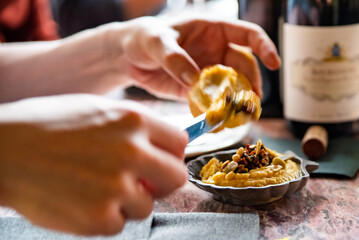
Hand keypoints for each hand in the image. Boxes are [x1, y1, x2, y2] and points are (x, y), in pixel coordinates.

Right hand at [0, 94, 186, 235]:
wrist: (4, 150)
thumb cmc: (48, 126)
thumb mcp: (98, 110)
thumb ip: (135, 129)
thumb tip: (161, 149)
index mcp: (132, 120)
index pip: (179, 143)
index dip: (171, 155)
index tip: (162, 161)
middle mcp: (131, 151)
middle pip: (176, 177)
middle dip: (161, 182)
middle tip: (143, 182)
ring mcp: (116, 186)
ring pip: (147, 205)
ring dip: (129, 201)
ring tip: (98, 188)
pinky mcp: (99, 218)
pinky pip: (120, 224)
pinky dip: (106, 217)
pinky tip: (82, 200)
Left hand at [107, 17, 279, 99]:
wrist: (127, 57)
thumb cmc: (143, 37)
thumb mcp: (156, 40)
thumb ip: (175, 57)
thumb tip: (194, 80)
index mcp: (213, 30)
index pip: (248, 35)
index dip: (264, 47)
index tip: (274, 64)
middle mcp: (215, 51)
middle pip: (244, 67)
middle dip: (252, 84)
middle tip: (251, 103)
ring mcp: (207, 71)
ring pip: (231, 87)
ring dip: (238, 101)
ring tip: (240, 116)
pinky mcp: (196, 89)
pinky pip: (212, 100)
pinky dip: (217, 110)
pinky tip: (219, 120)